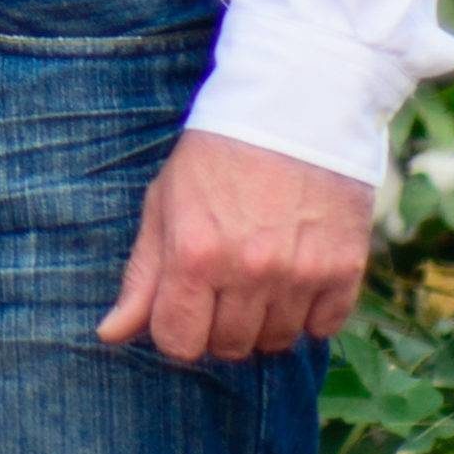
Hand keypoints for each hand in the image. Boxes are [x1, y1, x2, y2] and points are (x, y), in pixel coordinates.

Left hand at [97, 129, 370, 363]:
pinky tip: (298, 270)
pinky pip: (322, 329)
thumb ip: (141, 275)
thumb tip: (109, 335)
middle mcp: (248, 270)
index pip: (178, 343)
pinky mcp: (343, 271)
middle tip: (225, 280)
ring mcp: (299, 274)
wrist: (295, 105)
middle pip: (229, 348)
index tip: (186, 304)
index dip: (178, 328)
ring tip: (261, 270)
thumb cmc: (217, 154)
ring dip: (265, 319)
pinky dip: (310, 312)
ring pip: (277, 343)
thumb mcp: (165, 201)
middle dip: (220, 324)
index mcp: (194, 253)